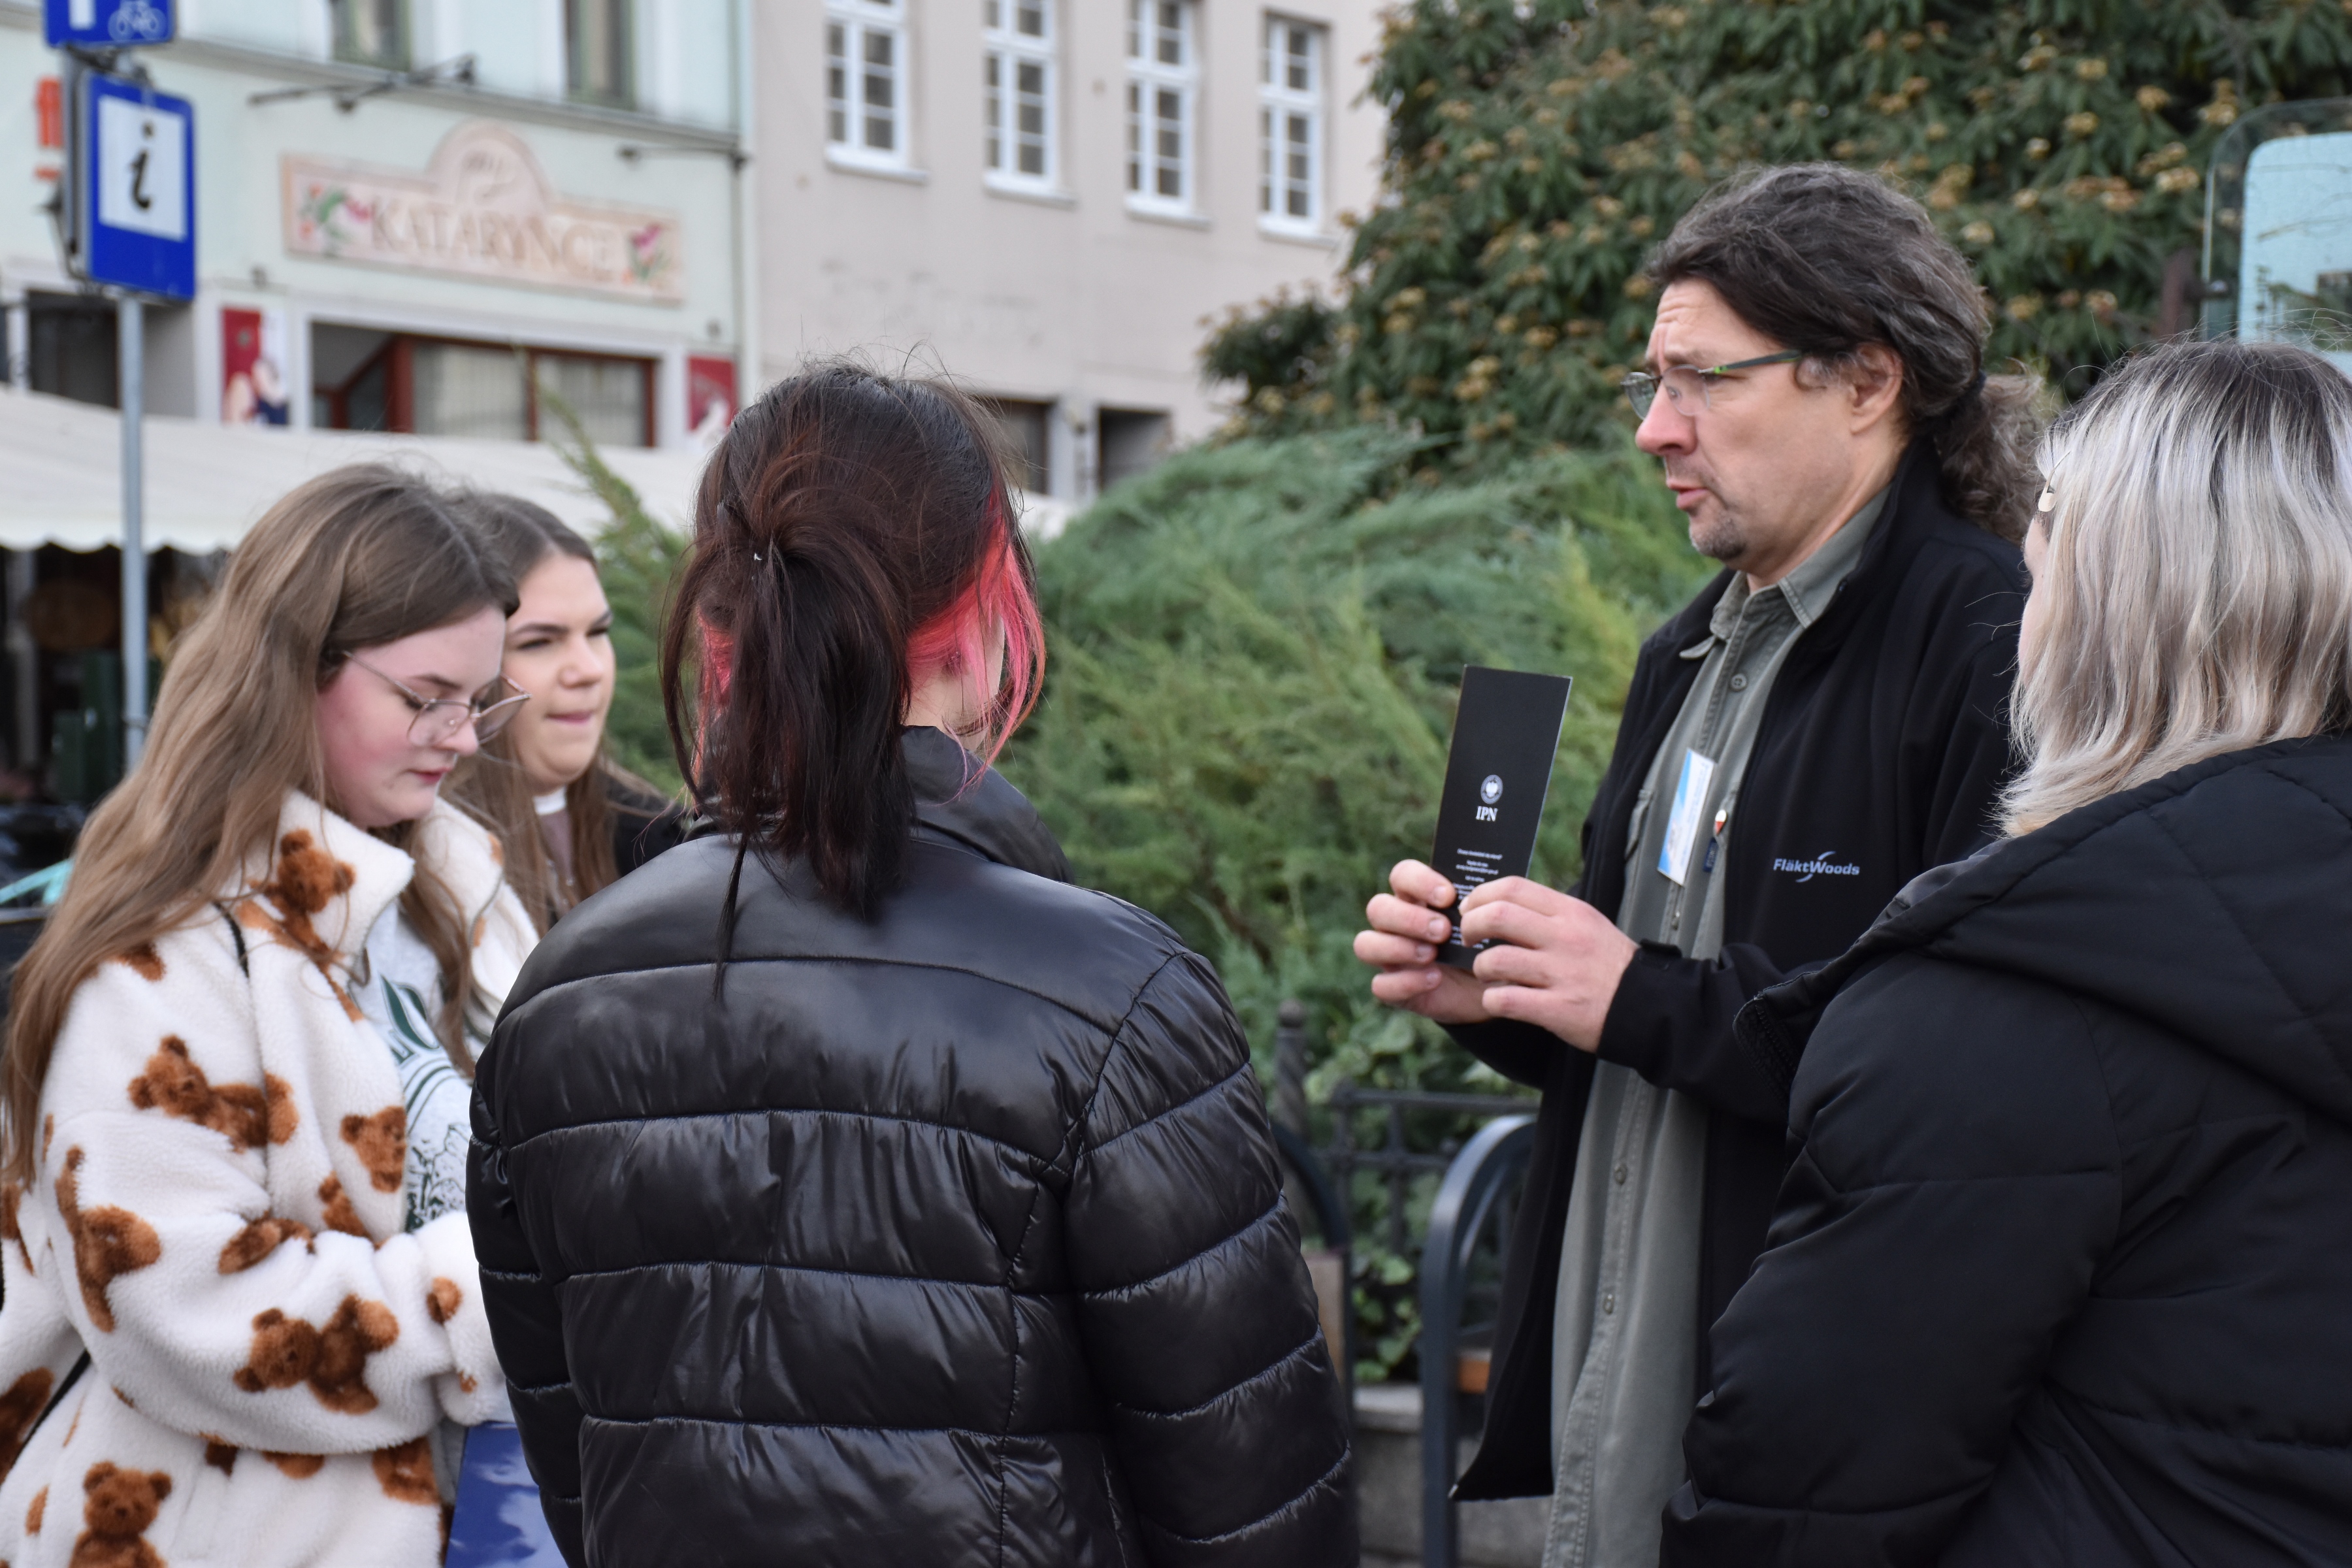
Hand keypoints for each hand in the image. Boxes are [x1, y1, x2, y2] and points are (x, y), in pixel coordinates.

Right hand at [1353, 860, 1493, 1024]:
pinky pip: (1380, 985)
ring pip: (1365, 944)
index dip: (1418, 881)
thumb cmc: (1489, 943)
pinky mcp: (1394, 988)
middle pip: (1377, 907)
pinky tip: (1434, 979)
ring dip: (1397, 947)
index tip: (1449, 896)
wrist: (1495, 985)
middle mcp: (1395, 923)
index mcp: (1417, 897)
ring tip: (1432, 954)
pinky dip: (1405, 982)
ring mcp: (1390, 956)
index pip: (1401, 875)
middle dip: (1409, 918)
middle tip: (1443, 930)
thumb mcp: (1488, 920)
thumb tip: (1487, 885)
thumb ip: (1480, 901)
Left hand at [1459, 877, 1637, 1051]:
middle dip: (1470, 926)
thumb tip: (1503, 904)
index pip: (1513, 887)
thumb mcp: (1587, 924)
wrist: (1648, 1006)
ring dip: (1480, 968)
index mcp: (1570, 912)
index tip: (1471, 909)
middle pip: (1497, 916)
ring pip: (1495, 960)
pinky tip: (1499, 1000)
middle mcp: (1564, 938)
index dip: (1481, 896)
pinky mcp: (1558, 1008)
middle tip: (1468, 939)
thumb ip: (1549, 914)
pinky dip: (1493, 1000)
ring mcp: (1561, 973)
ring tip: (1488, 975)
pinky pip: (1506, 1000)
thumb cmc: (1611, 965)